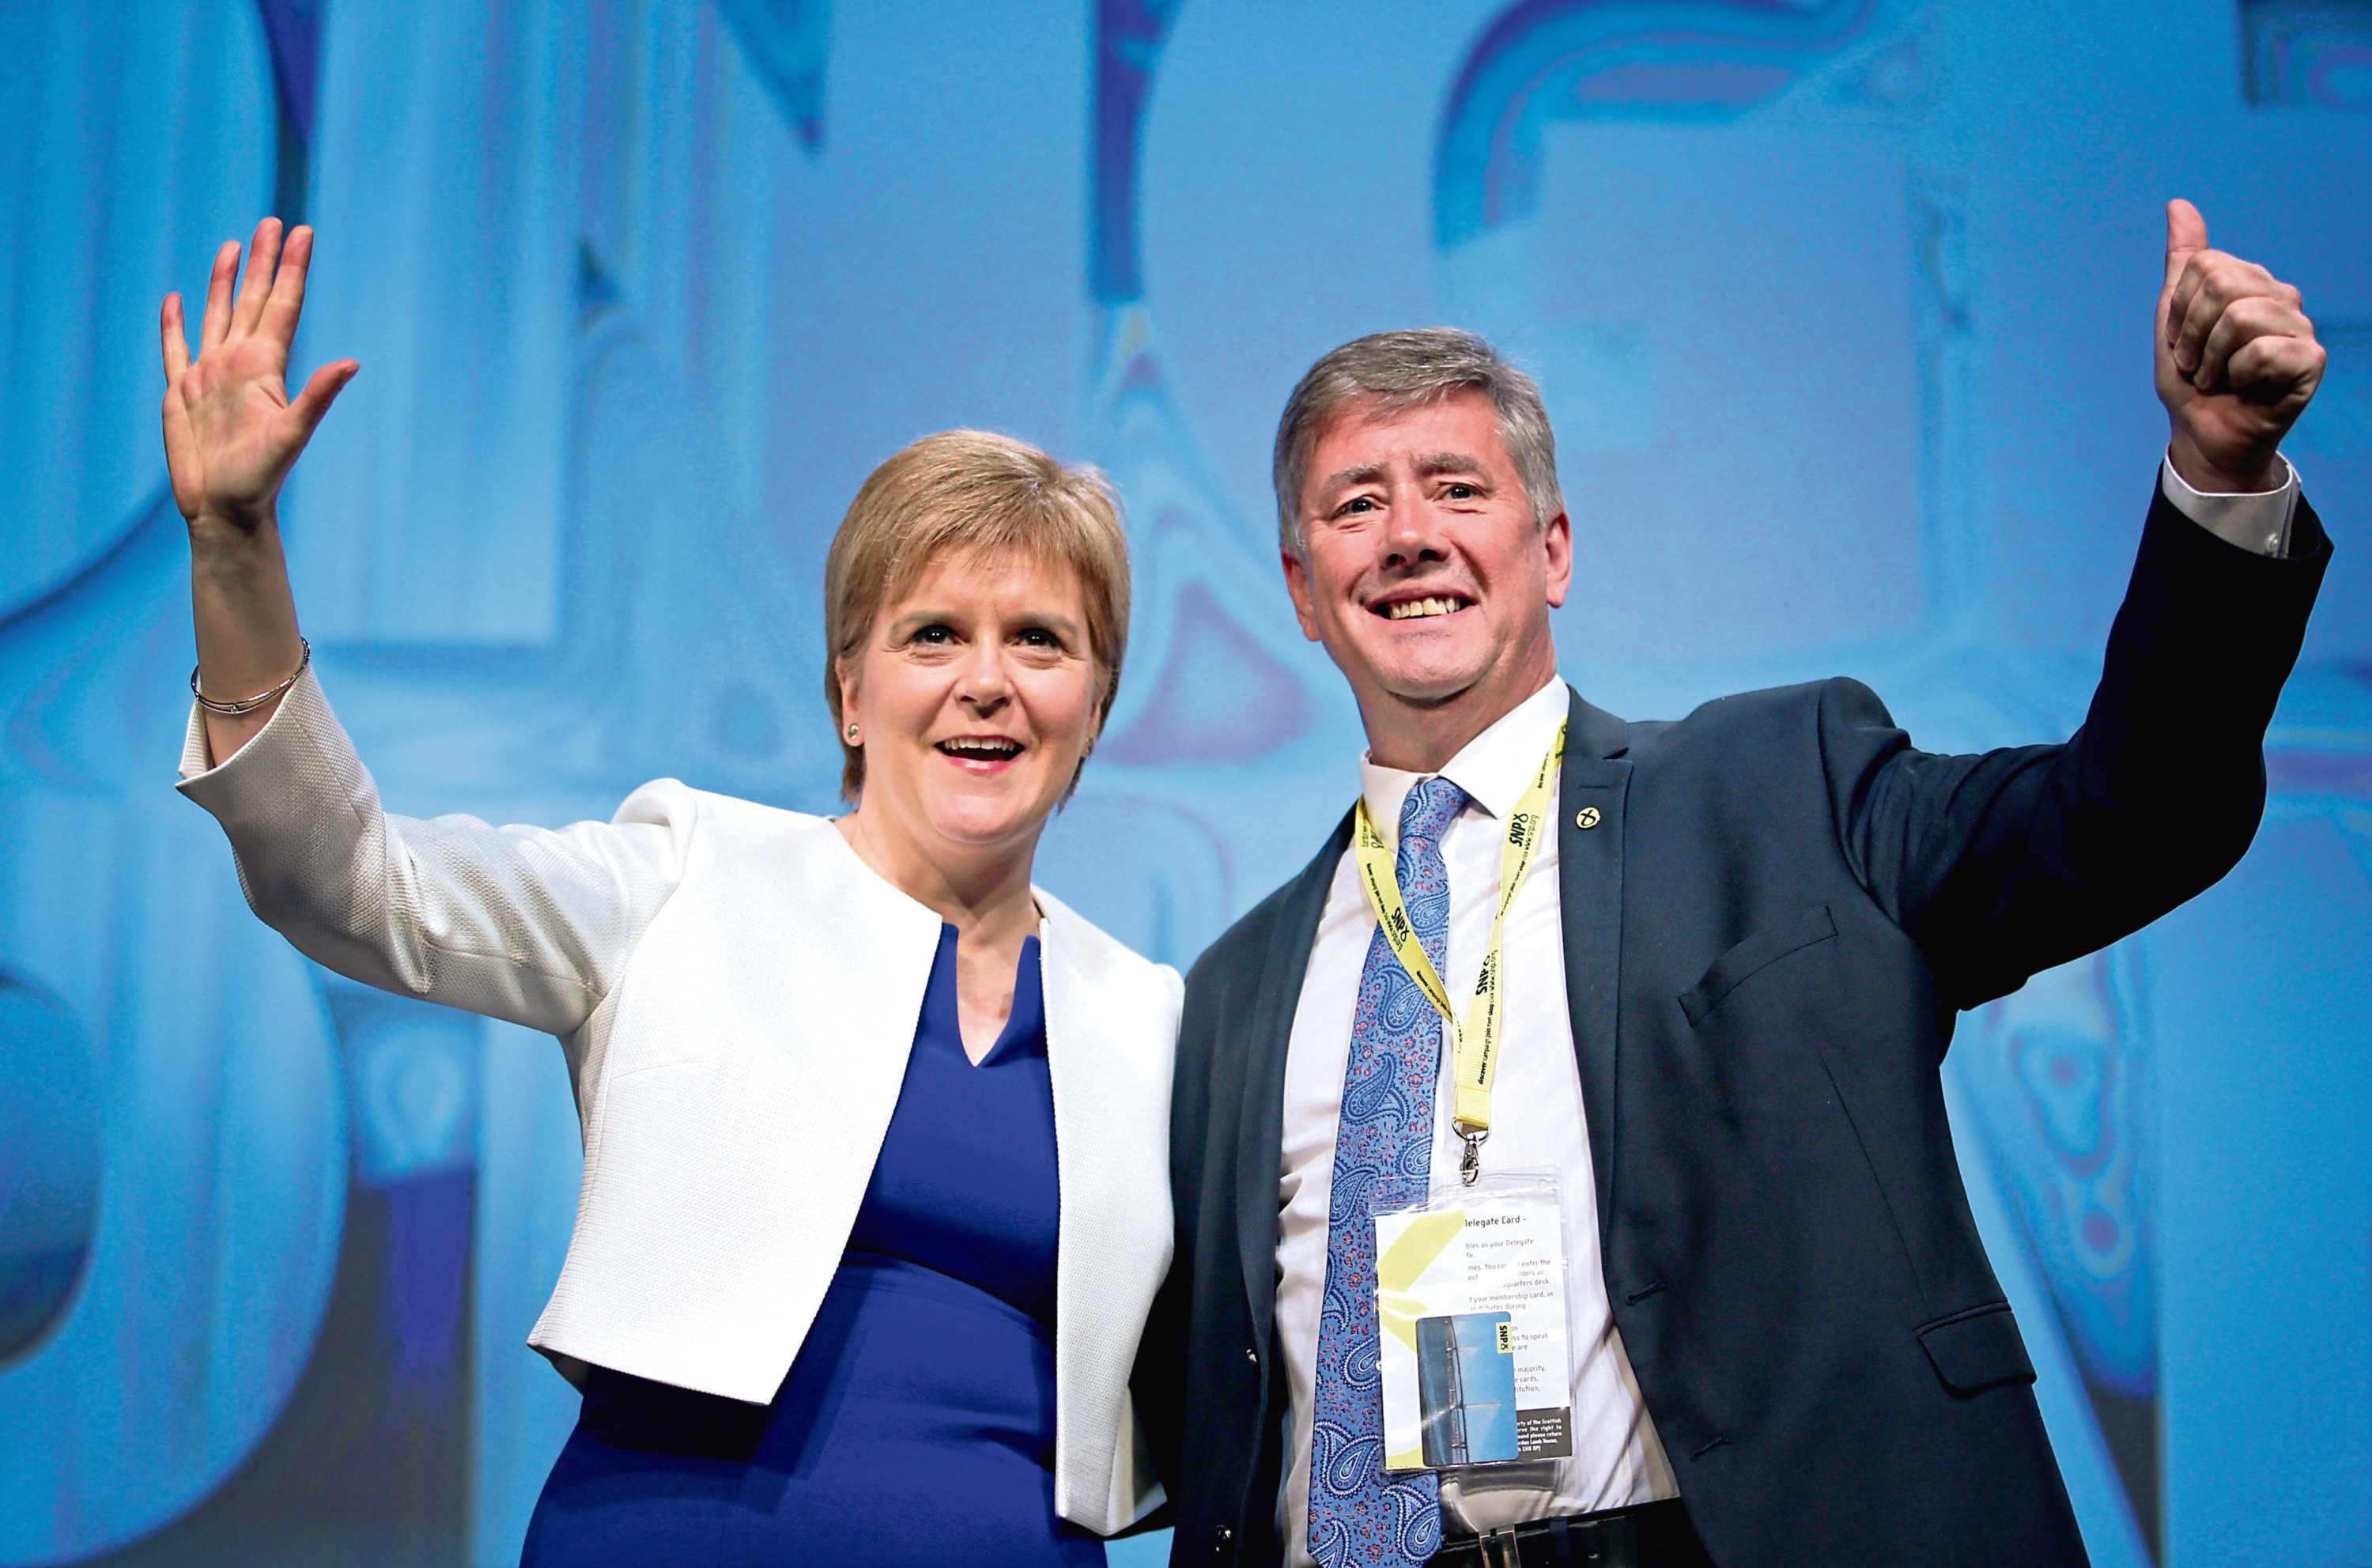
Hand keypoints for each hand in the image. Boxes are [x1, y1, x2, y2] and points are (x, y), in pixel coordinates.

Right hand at [160, 218, 357, 532]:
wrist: (223, 510)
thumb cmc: (259, 479)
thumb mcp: (291, 435)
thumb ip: (318, 398)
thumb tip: (352, 363)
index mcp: (264, 367)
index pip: (281, 306)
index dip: (291, 269)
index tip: (302, 232)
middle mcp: (238, 364)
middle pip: (252, 300)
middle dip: (263, 262)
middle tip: (273, 223)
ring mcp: (209, 376)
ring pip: (218, 315)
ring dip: (225, 281)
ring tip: (233, 246)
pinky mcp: (181, 393)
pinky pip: (175, 349)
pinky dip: (175, 324)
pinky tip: (177, 299)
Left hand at [2157, 199, 2323, 493]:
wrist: (2204, 434)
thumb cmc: (2192, 379)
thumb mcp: (2174, 317)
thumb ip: (2182, 261)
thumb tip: (2178, 203)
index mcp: (2251, 282)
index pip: (2204, 267)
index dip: (2179, 311)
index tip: (2181, 342)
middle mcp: (2282, 297)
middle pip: (2223, 286)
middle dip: (2192, 333)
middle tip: (2195, 363)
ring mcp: (2301, 327)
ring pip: (2241, 317)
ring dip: (2210, 358)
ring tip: (2215, 378)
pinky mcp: (2311, 360)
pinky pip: (2261, 351)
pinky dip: (2236, 375)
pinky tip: (2242, 387)